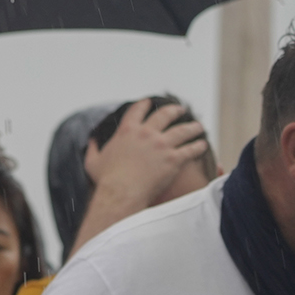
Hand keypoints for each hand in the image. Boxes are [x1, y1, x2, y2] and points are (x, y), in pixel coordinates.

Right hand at [82, 98, 207, 212]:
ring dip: (192, 127)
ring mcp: (162, 145)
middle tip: (180, 110)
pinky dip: (198, 146)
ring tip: (197, 126)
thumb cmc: (106, 180)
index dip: (144, 104)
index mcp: (127, 131)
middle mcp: (147, 134)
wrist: (121, 193)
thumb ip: (92, 149)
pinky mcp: (174, 159)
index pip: (137, 110)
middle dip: (174, 110)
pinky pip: (191, 149)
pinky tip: (202, 145)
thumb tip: (91, 141)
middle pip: (165, 114)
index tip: (149, 102)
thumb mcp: (93, 162)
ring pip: (183, 130)